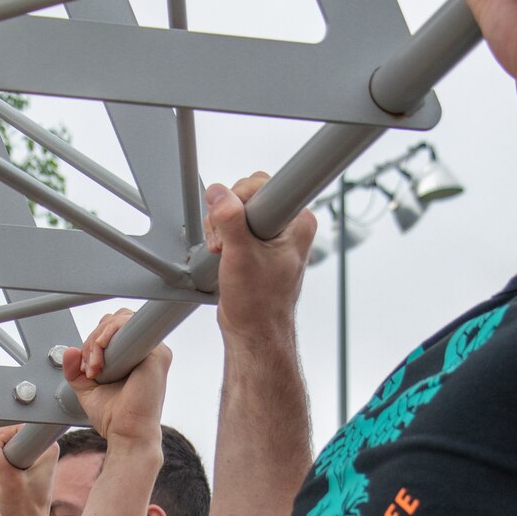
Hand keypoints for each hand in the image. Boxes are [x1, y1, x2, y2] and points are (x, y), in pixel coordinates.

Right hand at [0, 424, 57, 515]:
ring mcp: (30, 459)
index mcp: (47, 450)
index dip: (2, 439)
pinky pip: (0, 456)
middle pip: (8, 435)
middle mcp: (40, 451)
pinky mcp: (20, 467)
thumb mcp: (10, 482)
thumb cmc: (25, 511)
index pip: (18, 427)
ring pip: (1, 446)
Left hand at [62, 329, 169, 448]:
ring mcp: (155, 350)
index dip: (94, 339)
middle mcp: (146, 350)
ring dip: (98, 339)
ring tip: (94, 366)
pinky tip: (101, 353)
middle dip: (93, 339)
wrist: (127, 434)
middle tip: (88, 367)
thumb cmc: (114, 416)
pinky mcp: (158, 354)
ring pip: (120, 319)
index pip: (112, 327)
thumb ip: (75, 369)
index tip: (86, 365)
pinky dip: (109, 335)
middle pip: (115, 319)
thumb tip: (69, 351)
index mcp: (134, 355)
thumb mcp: (86, 388)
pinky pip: (130, 327)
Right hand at [204, 174, 314, 345]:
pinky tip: (224, 254)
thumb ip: (229, 220)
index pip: (265, 185)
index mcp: (297, 222)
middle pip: (247, 193)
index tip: (235, 222)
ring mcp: (272, 233)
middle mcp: (288, 225)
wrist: (253, 331)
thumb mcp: (241, 256)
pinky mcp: (258, 242)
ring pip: (237, 208)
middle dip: (227, 216)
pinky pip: (234, 223)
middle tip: (227, 244)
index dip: (242, 200)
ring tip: (225, 253)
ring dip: (221, 228)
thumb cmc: (259, 304)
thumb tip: (219, 194)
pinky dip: (222, 235)